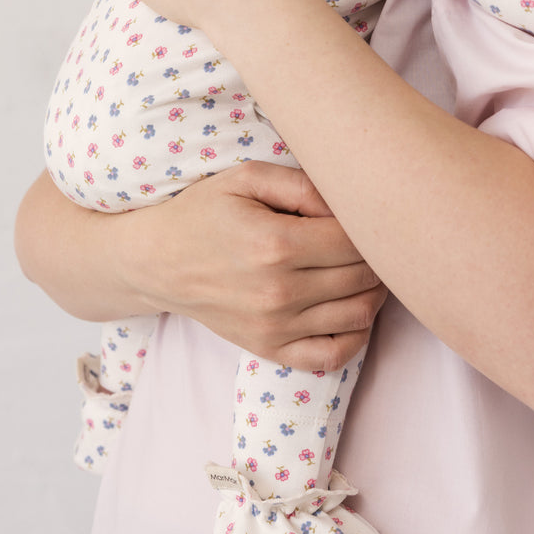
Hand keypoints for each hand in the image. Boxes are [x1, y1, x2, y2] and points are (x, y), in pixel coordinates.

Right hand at [123, 161, 386, 370]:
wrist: (155, 262)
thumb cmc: (203, 212)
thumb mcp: (246, 177)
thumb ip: (302, 184)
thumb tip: (346, 205)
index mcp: (276, 244)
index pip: (354, 240)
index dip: (370, 224)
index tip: (365, 213)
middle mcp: (279, 292)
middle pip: (363, 277)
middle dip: (378, 256)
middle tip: (374, 239)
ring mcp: (275, 327)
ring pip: (358, 315)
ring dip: (375, 292)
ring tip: (368, 269)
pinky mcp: (269, 349)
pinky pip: (332, 356)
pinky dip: (356, 336)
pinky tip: (352, 309)